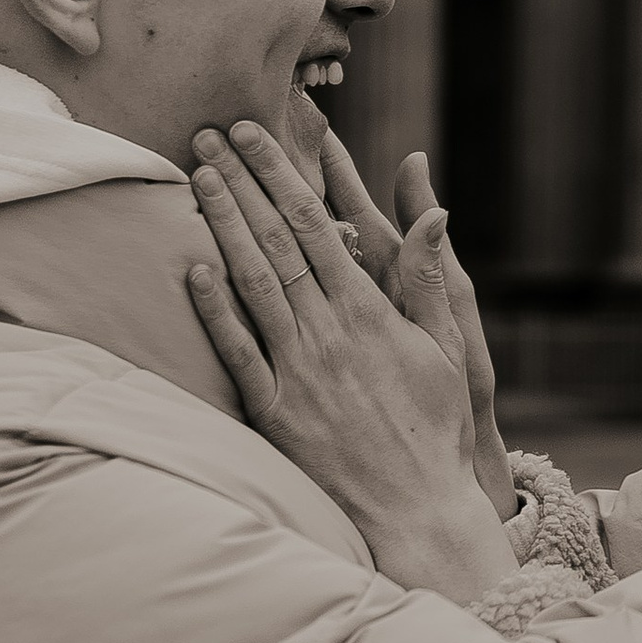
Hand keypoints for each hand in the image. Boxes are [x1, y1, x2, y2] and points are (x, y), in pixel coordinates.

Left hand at [186, 120, 516, 603]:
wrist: (417, 509)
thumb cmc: (438, 428)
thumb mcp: (449, 347)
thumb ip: (428, 278)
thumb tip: (433, 213)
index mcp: (370, 311)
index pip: (315, 223)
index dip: (281, 172)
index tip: (256, 133)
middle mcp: (327, 332)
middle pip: (274, 240)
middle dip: (241, 181)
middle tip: (208, 133)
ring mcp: (296, 372)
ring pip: (250, 282)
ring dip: (220, 226)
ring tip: (196, 178)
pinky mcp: (273, 413)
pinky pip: (236, 351)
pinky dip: (213, 308)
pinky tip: (193, 267)